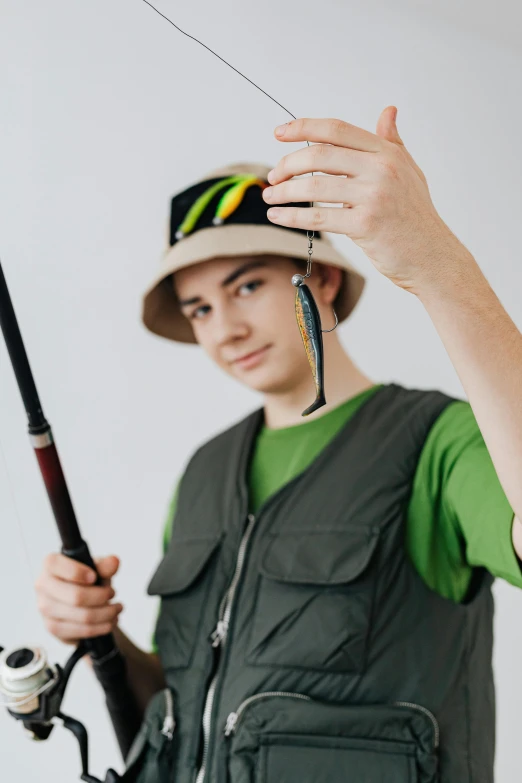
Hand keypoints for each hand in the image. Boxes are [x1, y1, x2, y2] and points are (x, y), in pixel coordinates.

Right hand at [35, 553, 122, 644]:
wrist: (78, 598)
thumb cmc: (86, 578)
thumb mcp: (96, 568)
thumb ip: (105, 565)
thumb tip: (114, 562)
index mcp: (50, 564)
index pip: (56, 566)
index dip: (78, 572)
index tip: (94, 577)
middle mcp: (42, 586)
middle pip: (76, 596)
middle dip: (101, 596)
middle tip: (113, 593)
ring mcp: (45, 608)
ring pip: (82, 616)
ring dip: (106, 614)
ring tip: (117, 608)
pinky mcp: (52, 627)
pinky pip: (81, 631)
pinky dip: (100, 627)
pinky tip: (109, 622)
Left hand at [263, 109, 470, 295]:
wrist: (432, 256)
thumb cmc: (417, 216)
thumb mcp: (409, 172)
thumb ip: (392, 142)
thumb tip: (388, 112)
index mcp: (387, 153)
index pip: (337, 130)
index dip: (304, 128)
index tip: (279, 133)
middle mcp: (381, 170)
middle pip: (320, 156)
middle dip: (288, 164)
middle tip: (273, 175)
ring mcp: (373, 197)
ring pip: (314, 186)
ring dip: (284, 192)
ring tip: (269, 197)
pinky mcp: (364, 225)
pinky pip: (317, 217)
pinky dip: (291, 216)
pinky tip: (277, 216)